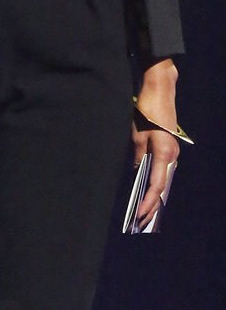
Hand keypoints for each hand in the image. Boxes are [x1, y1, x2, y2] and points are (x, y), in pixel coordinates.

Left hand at [132, 58, 179, 224]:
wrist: (161, 89)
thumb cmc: (148, 110)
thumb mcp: (137, 134)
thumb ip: (138, 153)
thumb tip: (137, 168)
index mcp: (164, 154)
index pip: (157, 185)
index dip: (149, 202)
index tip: (140, 214)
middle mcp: (171, 154)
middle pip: (162, 185)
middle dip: (152, 203)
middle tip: (141, 220)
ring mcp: (171, 150)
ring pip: (163, 178)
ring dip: (153, 193)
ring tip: (143, 209)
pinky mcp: (168, 145)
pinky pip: (162, 168)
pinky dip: (154, 181)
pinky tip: (146, 187)